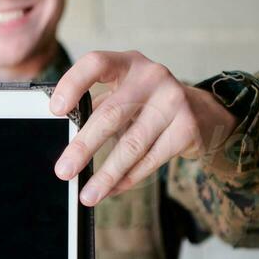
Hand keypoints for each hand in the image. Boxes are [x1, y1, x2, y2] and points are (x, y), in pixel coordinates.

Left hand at [49, 50, 238, 205]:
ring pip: (132, 144)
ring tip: (88, 195)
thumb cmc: (148, 104)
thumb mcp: (124, 94)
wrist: (202, 112)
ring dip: (106, 174)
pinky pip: (151, 160)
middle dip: (84, 147)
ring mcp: (173, 101)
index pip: (96, 63)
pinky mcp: (187, 128)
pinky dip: (128, 178)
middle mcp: (152, 76)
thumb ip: (96, 108)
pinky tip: (112, 190)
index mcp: (128, 63)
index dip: (73, 84)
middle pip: (111, 113)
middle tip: (63, 171)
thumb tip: (64, 146)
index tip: (56, 111)